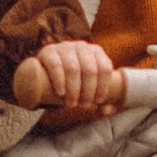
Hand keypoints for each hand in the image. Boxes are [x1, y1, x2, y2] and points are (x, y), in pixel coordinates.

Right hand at [8, 38, 124, 121]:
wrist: (47, 73)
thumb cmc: (75, 82)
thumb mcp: (89, 87)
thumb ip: (99, 99)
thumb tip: (108, 110)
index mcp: (96, 52)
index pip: (105, 68)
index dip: (103, 87)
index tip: (97, 101)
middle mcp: (81, 46)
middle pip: (90, 70)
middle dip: (88, 91)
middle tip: (83, 105)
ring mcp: (64, 47)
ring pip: (73, 68)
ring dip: (73, 90)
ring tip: (71, 103)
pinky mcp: (48, 51)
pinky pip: (56, 65)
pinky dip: (59, 81)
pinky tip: (61, 93)